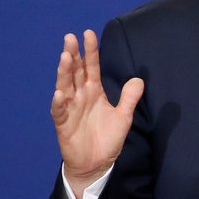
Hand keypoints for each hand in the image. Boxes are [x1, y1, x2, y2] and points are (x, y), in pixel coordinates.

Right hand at [50, 30, 143, 198]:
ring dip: (64, 73)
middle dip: (73, 55)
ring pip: (65, 87)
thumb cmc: (107, 139)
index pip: (91, 67)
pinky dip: (58, 102)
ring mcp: (70, 109)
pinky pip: (59, 112)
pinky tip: (59, 93)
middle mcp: (80, 96)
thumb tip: (139, 79)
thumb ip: (129, 98)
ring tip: (65, 58)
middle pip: (75, 72)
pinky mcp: (63, 124)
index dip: (90, 51)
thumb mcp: (123, 117)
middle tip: (70, 38)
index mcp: (94, 91)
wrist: (96, 164)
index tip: (88, 34)